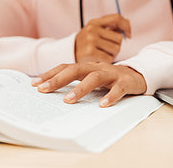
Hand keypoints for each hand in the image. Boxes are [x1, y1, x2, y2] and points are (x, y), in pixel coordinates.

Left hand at [31, 62, 146, 106]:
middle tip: (44, 90)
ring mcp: (112, 74)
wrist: (138, 75)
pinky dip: (110, 96)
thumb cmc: (110, 79)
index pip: (66, 67)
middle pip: (76, 70)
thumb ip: (76, 82)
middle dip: (58, 79)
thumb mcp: (91, 78)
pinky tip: (102, 105)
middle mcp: (97, 67)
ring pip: (95, 78)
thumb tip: (53, 92)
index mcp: (87, 67)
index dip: (50, 74)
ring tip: (68, 100)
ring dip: (80, 89)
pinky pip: (117, 89)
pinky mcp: (125, 82)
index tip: (34, 84)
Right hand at [75, 14, 130, 63]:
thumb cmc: (86, 43)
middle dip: (117, 45)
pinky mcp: (90, 52)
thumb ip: (111, 27)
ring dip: (113, 54)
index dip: (126, 26)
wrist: (69, 54)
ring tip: (103, 54)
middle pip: (119, 38)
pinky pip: (110, 58)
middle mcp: (92, 29)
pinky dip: (107, 61)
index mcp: (95, 22)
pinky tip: (99, 59)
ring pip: (116, 49)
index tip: (129, 34)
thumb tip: (127, 24)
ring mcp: (90, 40)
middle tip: (107, 49)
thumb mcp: (95, 31)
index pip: (116, 18)